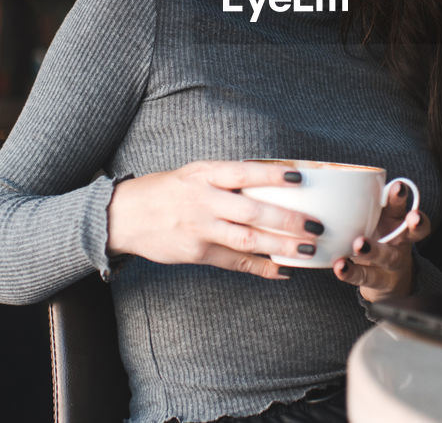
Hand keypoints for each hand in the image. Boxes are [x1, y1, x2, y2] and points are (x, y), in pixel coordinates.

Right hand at [106, 160, 322, 279]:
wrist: (125, 215)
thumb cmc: (168, 190)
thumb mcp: (195, 172)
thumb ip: (229, 177)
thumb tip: (275, 178)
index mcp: (205, 174)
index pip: (244, 172)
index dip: (273, 175)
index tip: (301, 177)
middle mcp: (204, 200)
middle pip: (252, 211)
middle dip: (288, 219)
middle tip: (316, 225)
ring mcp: (201, 229)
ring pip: (247, 240)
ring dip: (281, 247)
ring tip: (308, 250)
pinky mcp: (197, 253)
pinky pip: (235, 262)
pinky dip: (260, 267)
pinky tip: (282, 270)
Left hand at [332, 180, 430, 301]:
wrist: (386, 280)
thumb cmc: (374, 237)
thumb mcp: (372, 217)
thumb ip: (355, 200)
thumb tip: (309, 177)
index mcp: (395, 220)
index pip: (402, 206)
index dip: (402, 197)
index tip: (397, 186)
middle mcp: (398, 241)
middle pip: (409, 233)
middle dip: (410, 225)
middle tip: (408, 218)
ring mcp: (390, 263)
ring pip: (387, 256)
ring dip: (374, 249)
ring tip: (358, 244)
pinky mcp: (376, 281)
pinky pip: (364, 276)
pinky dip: (351, 271)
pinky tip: (339, 266)